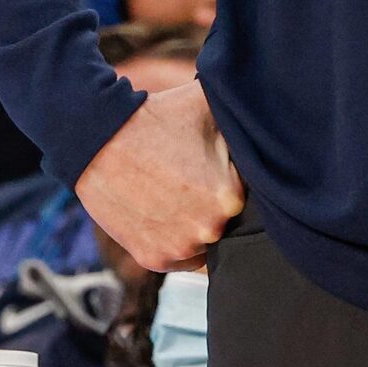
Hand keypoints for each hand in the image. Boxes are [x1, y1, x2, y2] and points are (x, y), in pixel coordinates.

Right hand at [75, 78, 244, 272]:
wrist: (101, 139)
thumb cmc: (160, 118)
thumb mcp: (210, 107)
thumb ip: (244, 119)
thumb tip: (267, 121)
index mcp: (230, 197)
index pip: (250, 196)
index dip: (234, 178)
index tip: (218, 164)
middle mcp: (208, 230)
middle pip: (228, 221)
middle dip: (217, 203)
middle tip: (196, 177)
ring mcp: (179, 249)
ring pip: (205, 240)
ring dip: (197, 224)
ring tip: (178, 191)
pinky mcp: (153, 259)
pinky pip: (179, 255)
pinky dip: (175, 236)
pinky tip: (165, 208)